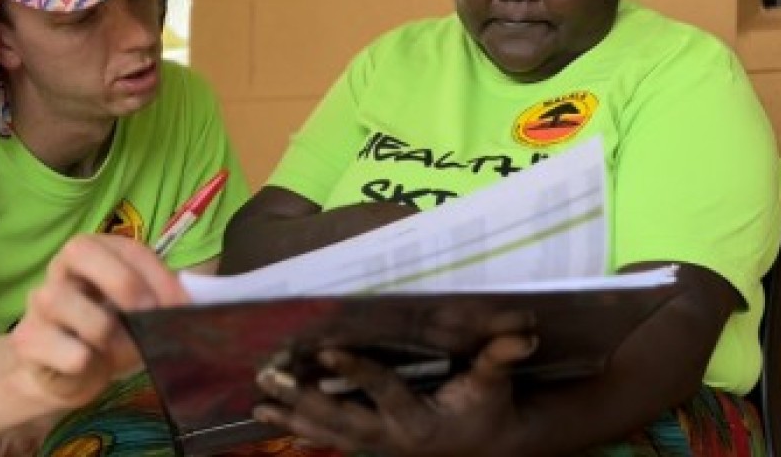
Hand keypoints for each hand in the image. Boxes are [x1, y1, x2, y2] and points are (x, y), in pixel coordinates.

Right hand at [7, 234, 188, 409]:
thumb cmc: (107, 335)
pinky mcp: (27, 339)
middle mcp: (59, 268)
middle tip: (149, 314)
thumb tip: (193, 305)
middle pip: (80, 250)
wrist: (64, 375)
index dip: (159, 276)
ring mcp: (37, 302)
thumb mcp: (138, 314)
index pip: (128, 248)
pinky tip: (87, 364)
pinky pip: (56, 344)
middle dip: (123, 283)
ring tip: (118, 350)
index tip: (182, 306)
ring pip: (60, 298)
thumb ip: (161, 302)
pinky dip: (82, 358)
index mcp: (93, 252)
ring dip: (102, 329)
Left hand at [253, 334, 536, 456]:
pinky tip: (271, 422)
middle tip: (270, 378)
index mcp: (419, 420)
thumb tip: (523, 334)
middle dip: (303, 400)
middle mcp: (391, 437)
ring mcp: (376, 445)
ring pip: (327, 433)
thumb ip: (499, 358)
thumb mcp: (494, 384)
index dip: (357, 371)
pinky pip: (328, 440)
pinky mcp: (367, 446)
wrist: (484, 446)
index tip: (327, 349)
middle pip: (340, 418)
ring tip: (257, 405)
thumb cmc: (488, 408)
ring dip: (291, 419)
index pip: (383, 391)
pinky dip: (300, 431)